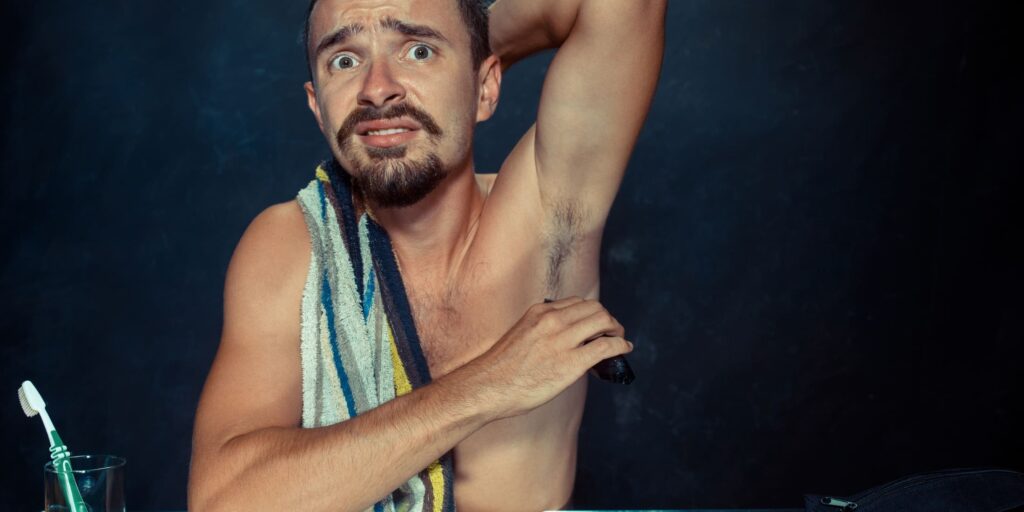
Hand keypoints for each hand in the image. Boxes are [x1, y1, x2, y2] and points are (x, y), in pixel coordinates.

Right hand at [459, 297, 633, 419]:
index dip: (591, 313)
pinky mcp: (571, 363)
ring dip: (617, 330)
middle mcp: (552, 321)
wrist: (486, 387)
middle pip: (595, 308)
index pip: (577, 303)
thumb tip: (559, 341)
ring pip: (604, 321)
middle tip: (612, 332)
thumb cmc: (499, 370)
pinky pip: (606, 347)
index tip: (594, 326)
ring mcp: (562, 340)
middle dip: (608, 319)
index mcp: (539, 313)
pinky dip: (620, 346)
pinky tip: (624, 350)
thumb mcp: (519, 336)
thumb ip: (540, 332)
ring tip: (619, 340)